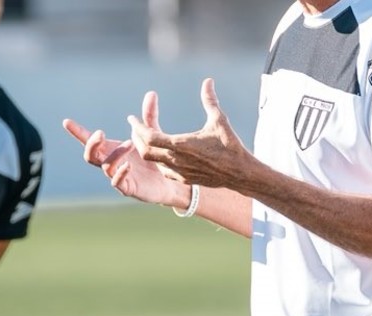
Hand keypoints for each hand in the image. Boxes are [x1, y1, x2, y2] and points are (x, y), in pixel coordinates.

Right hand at [62, 116, 187, 207]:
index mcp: (112, 149)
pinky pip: (117, 183)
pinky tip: (128, 165)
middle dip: (91, 144)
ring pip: (106, 166)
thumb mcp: (152, 135)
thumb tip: (151, 93)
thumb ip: (149, 116)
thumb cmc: (156, 160)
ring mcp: (118, 176)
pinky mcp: (128, 188)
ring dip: (115, 153)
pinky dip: (120, 173)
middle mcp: (112, 163)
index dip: (78, 132)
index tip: (66, 121)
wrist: (171, 183)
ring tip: (130, 143)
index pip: (90, 140)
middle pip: (90, 155)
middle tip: (100, 133)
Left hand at [127, 78, 252, 189]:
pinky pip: (163, 170)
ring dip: (146, 149)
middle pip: (145, 151)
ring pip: (153, 161)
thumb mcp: (219, 120)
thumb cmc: (230, 145)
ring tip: (144, 138)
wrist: (240, 173)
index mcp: (181, 145)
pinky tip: (160, 153)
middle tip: (135, 127)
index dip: (137, 127)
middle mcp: (176, 160)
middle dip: (137, 138)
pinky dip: (157, 160)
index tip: (132, 118)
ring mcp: (179, 171)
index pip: (149, 136)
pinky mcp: (184, 178)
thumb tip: (208, 81)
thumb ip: (210, 100)